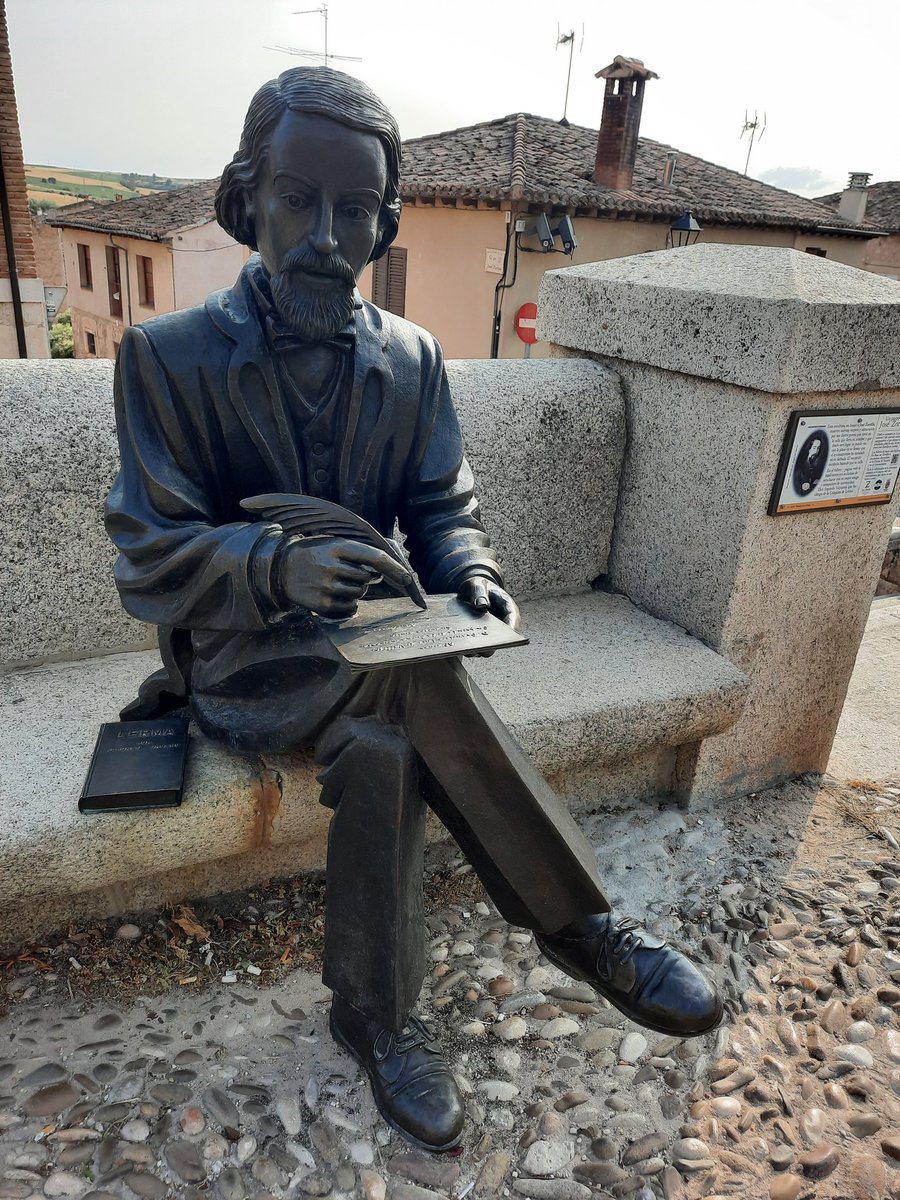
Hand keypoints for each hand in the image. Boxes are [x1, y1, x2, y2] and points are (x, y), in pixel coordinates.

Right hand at [279, 537, 411, 618]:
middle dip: (362, 578)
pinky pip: (350, 609)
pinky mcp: (321, 605)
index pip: (373, 557)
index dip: (393, 567)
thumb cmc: (314, 554)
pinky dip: (348, 605)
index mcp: (336, 546)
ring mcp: (325, 587)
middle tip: (345, 573)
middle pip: (367, 578)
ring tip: (336, 583)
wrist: (279, 569)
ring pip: (359, 594)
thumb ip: (359, 552)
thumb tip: (388, 568)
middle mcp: (331, 566)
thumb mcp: (333, 543)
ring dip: (355, 591)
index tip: (407, 577)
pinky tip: (333, 595)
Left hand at [457, 575, 520, 655]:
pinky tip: (457, 643)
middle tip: (478, 643)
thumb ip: (479, 593)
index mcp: (508, 609)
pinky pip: (474, 648)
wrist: (469, 592)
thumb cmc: (477, 587)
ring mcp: (490, 634)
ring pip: (486, 648)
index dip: (511, 631)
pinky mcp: (478, 640)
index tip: (505, 637)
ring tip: (464, 644)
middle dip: (490, 644)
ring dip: (476, 648)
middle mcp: (502, 625)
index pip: (513, 621)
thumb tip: (481, 605)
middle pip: (500, 640)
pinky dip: (466, 647)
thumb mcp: (477, 584)